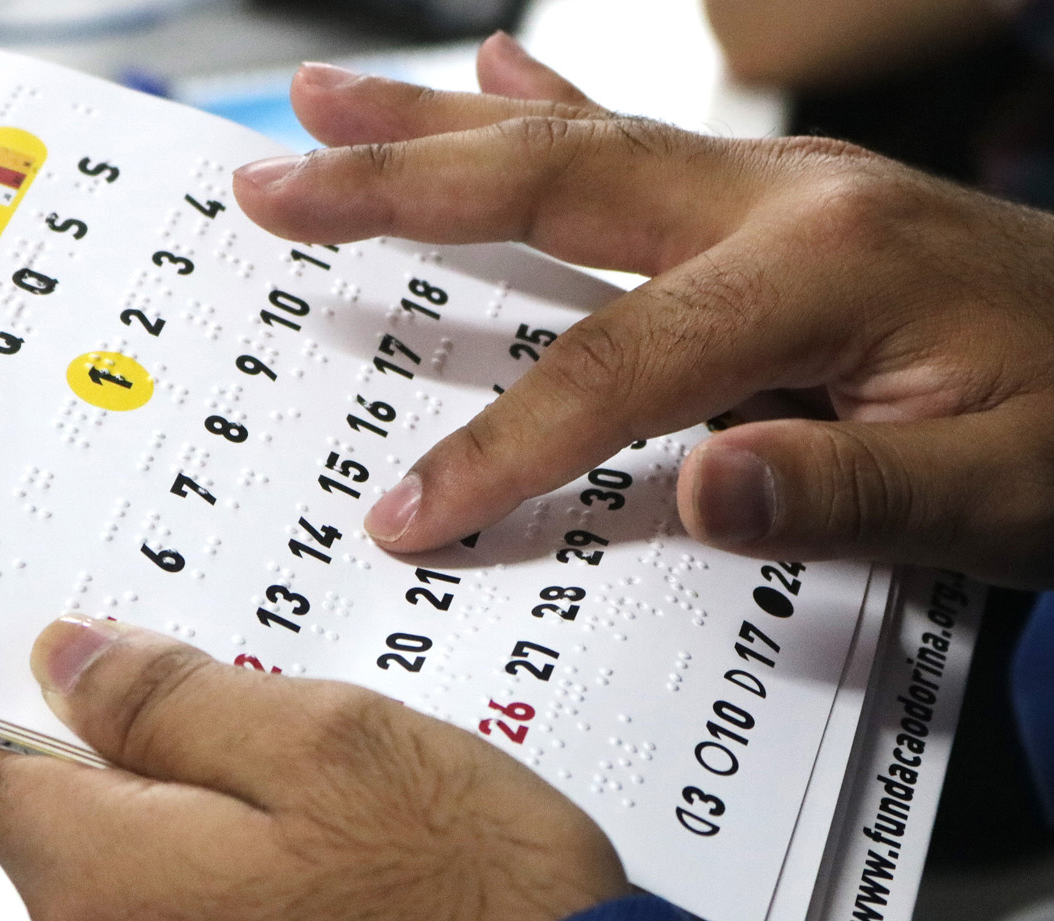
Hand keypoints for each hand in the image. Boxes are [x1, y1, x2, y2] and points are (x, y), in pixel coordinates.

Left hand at [0, 616, 626, 920]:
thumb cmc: (473, 911)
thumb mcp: (330, 744)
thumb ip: (174, 699)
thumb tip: (70, 659)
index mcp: (113, 888)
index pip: (6, 764)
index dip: (65, 696)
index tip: (131, 661)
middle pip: (78, 826)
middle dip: (158, 757)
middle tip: (277, 723)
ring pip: (147, 881)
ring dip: (214, 825)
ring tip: (334, 808)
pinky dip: (246, 891)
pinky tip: (342, 875)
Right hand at [233, 32, 1053, 588]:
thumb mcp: (996, 494)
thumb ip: (846, 494)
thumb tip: (698, 491)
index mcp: (822, 272)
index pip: (617, 369)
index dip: (504, 446)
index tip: (409, 513)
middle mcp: (780, 199)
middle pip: (549, 183)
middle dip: (394, 190)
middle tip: (270, 187)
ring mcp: (774, 183)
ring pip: (572, 137)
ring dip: (434, 124)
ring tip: (321, 103)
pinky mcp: (776, 196)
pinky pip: (634, 135)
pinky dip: (548, 103)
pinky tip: (489, 75)